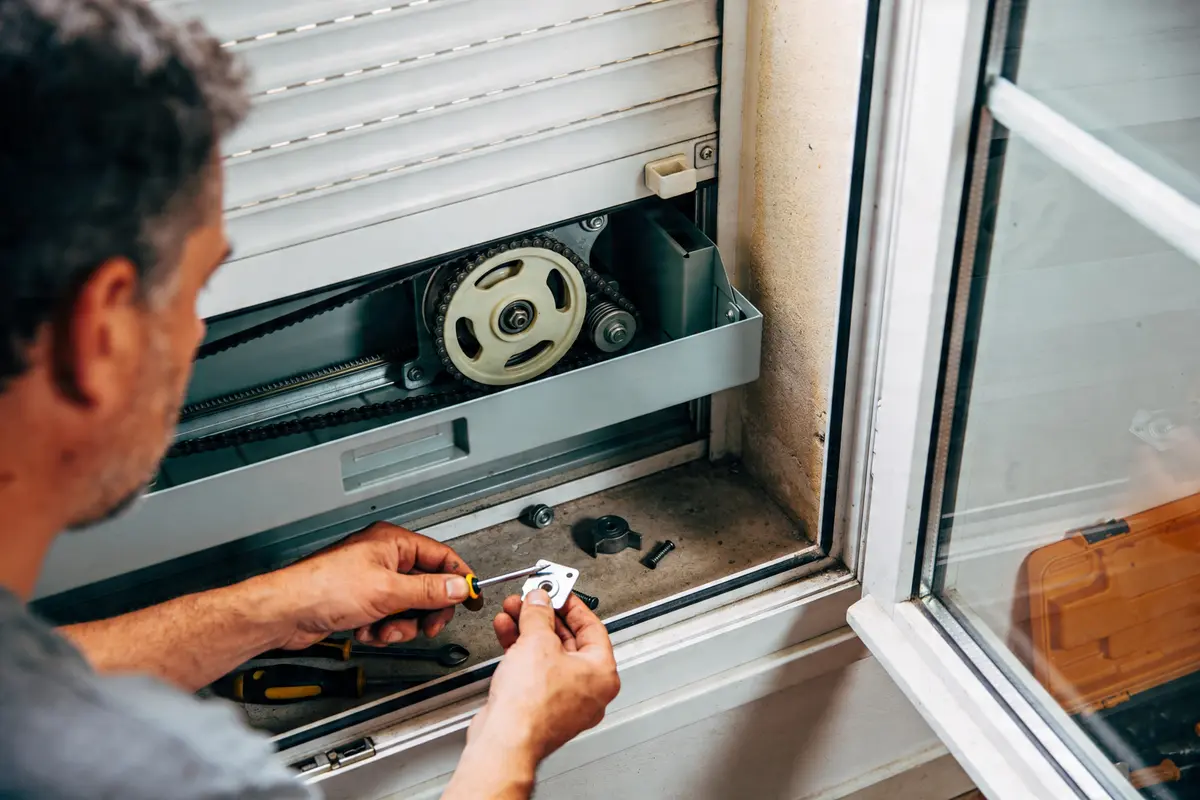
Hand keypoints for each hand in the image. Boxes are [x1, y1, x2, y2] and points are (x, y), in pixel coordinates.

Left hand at [263, 521, 475, 648]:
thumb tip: (459, 587)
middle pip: (426, 585)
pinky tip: (365, 630)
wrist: (285, 612)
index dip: (459, 578)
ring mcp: (371, 580)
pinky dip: (381, 629)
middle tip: (426, 625)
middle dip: (424, 611)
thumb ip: (429, 591)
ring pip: (407, 607)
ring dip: (399, 625)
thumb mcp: (388, 592)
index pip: (441, 557)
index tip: (472, 597)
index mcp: (393, 543)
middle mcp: (384, 558)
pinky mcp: (360, 601)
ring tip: (383, 628)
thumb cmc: (323, 588)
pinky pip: (387, 617)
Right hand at [469, 590, 619, 765]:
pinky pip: (535, 670)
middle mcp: (588, 690)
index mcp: (603, 674)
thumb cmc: (531, 706)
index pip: (592, 627)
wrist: (504, 740)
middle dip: (544, 616)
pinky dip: (521, 650)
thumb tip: (539, 600)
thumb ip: (539, 614)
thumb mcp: (537, 641)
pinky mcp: (541, 707)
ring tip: (513, 610)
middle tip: (531, 599)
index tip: (558, 591)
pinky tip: (506, 631)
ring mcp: (564, 701)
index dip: (572, 604)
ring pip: (548, 655)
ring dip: (529, 629)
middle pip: (568, 640)